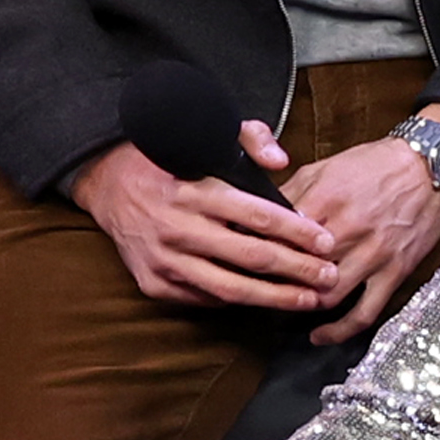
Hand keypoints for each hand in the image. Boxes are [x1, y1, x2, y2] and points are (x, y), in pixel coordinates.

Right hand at [72, 139, 333, 314]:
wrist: (108, 186)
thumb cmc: (167, 161)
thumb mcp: (204, 136)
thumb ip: (250, 139)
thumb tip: (281, 161)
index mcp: (193, 191)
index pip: (257, 216)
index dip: (297, 232)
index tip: (326, 241)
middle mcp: (177, 228)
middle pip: (251, 258)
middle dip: (298, 270)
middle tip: (331, 276)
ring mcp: (163, 260)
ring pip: (231, 289)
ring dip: (275, 298)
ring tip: (309, 300)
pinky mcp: (154, 283)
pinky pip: (205, 299)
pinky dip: (238, 302)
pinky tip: (267, 301)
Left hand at [276, 112, 439, 341]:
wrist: (431, 165)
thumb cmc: (378, 164)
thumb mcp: (325, 166)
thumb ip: (292, 192)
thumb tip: (261, 211)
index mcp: (326, 199)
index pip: (280, 235)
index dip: (258, 251)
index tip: (245, 261)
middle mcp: (348, 229)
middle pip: (299, 269)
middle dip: (275, 283)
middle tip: (258, 289)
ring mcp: (373, 254)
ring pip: (326, 295)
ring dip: (303, 306)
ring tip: (286, 308)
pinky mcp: (394, 272)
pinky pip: (365, 311)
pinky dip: (340, 330)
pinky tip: (321, 335)